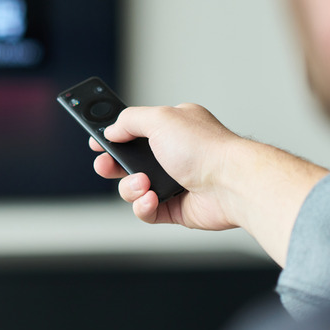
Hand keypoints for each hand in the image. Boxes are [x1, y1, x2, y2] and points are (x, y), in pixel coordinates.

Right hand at [92, 103, 240, 230]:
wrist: (232, 184)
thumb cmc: (204, 149)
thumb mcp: (160, 118)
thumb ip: (129, 120)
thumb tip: (111, 130)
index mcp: (172, 129)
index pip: (135, 131)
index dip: (113, 136)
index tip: (97, 142)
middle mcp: (173, 155)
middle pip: (128, 161)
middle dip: (112, 165)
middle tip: (105, 165)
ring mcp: (174, 182)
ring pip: (133, 188)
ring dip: (130, 187)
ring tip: (143, 184)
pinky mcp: (175, 208)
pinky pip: (146, 211)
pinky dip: (143, 206)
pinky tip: (151, 199)